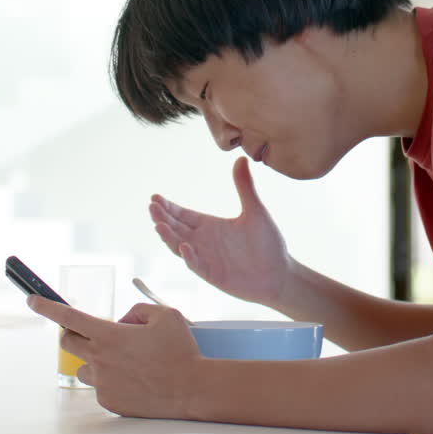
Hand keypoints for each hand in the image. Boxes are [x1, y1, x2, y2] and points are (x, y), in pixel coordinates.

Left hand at [28, 296, 200, 417]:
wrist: (191, 389)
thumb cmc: (179, 350)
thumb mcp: (163, 314)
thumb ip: (136, 311)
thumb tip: (122, 323)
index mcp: (109, 335)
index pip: (69, 317)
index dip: (46, 306)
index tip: (31, 299)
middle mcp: (100, 360)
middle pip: (68, 342)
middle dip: (74, 333)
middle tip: (94, 333)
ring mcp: (103, 384)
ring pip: (85, 367)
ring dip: (97, 360)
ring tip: (126, 362)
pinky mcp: (109, 402)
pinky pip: (101, 386)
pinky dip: (112, 379)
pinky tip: (135, 379)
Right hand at [150, 155, 289, 306]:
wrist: (280, 274)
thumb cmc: (268, 243)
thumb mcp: (255, 211)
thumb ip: (245, 186)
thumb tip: (241, 158)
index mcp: (210, 226)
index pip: (183, 215)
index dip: (168, 207)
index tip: (155, 197)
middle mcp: (204, 242)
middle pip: (176, 229)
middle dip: (162, 218)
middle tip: (152, 206)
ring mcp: (207, 259)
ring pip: (180, 247)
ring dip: (169, 237)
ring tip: (159, 224)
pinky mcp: (214, 275)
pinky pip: (197, 267)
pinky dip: (190, 258)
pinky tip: (185, 246)